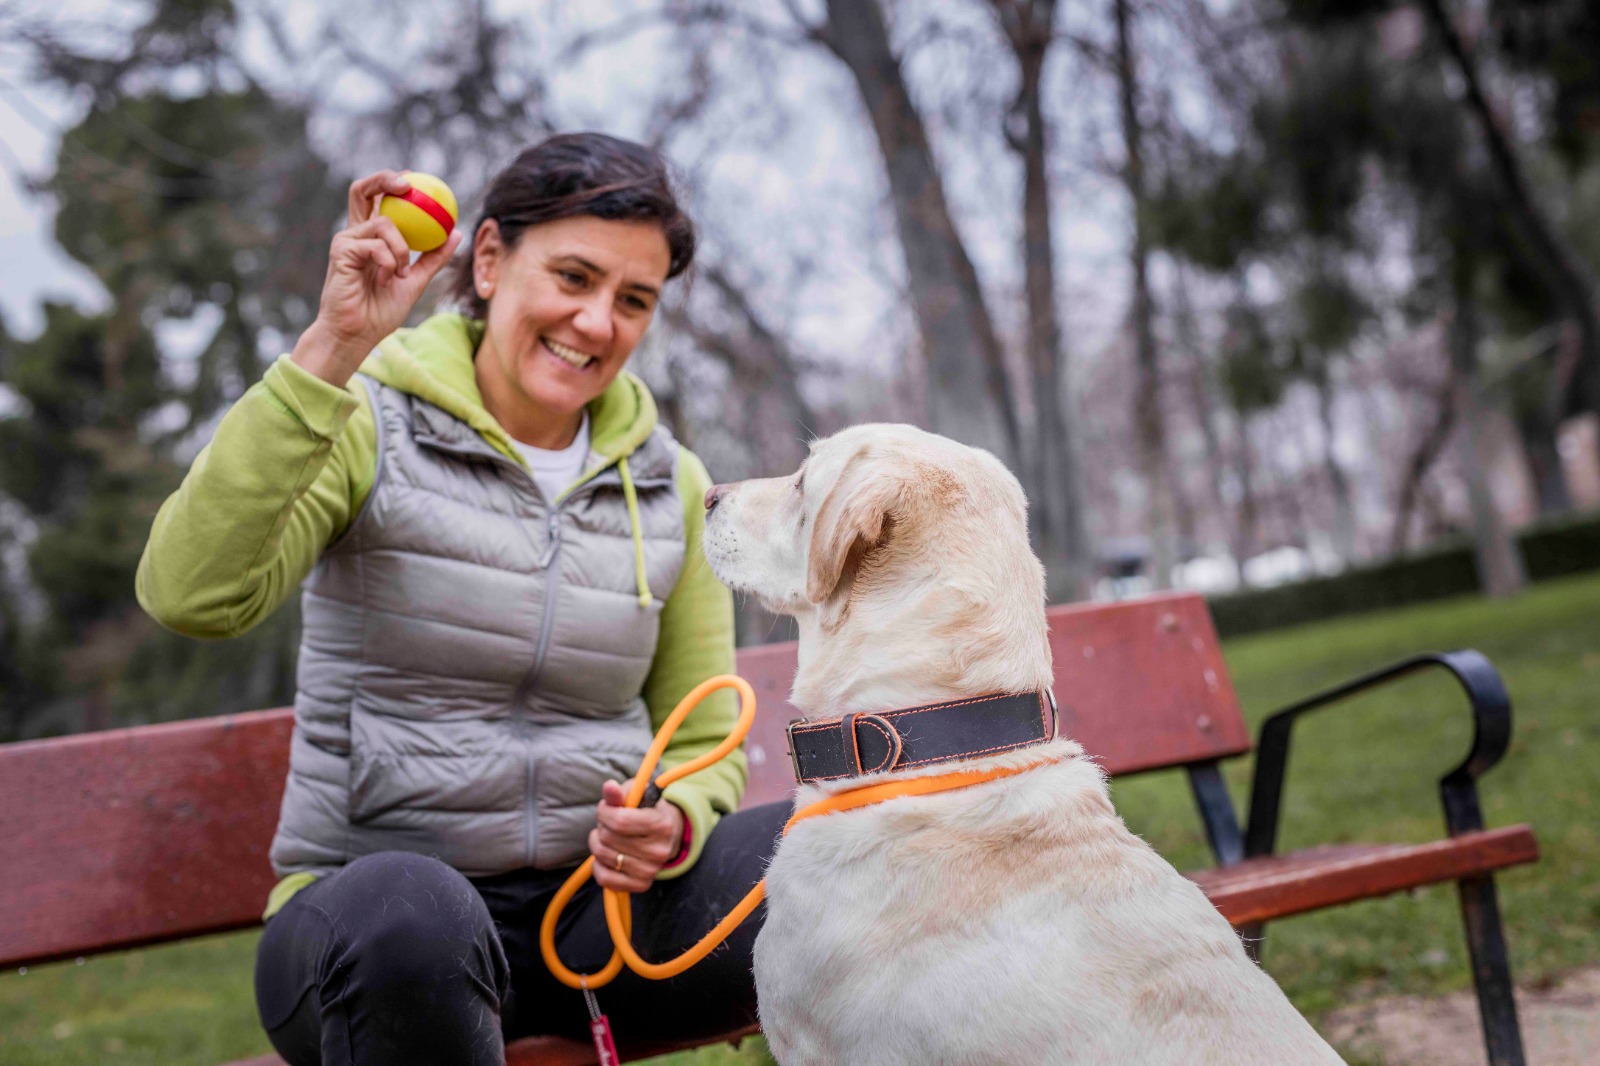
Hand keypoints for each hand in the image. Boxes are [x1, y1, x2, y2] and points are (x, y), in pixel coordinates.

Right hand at [292, 171, 464, 386]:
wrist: (357, 334)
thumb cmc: (380, 312)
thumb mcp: (415, 282)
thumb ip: (433, 258)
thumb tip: (456, 234)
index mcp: (370, 238)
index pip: (378, 201)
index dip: (391, 183)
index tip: (414, 180)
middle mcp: (356, 234)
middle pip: (362, 191)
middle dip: (383, 179)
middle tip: (406, 183)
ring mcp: (346, 240)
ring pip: (383, 223)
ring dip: (402, 248)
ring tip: (401, 272)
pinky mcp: (341, 251)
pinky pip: (376, 244)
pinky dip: (390, 260)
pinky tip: (390, 276)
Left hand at [589, 780, 685, 893]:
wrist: (669, 835)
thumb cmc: (648, 811)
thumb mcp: (638, 796)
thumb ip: (621, 792)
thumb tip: (608, 787)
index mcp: (662, 825)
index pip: (620, 821)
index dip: (604, 812)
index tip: (605, 808)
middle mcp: (659, 851)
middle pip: (608, 838)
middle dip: (601, 825)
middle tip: (609, 822)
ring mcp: (651, 871)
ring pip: (603, 855)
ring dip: (597, 842)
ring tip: (608, 836)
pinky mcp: (641, 885)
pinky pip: (604, 878)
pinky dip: (598, 865)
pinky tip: (606, 854)